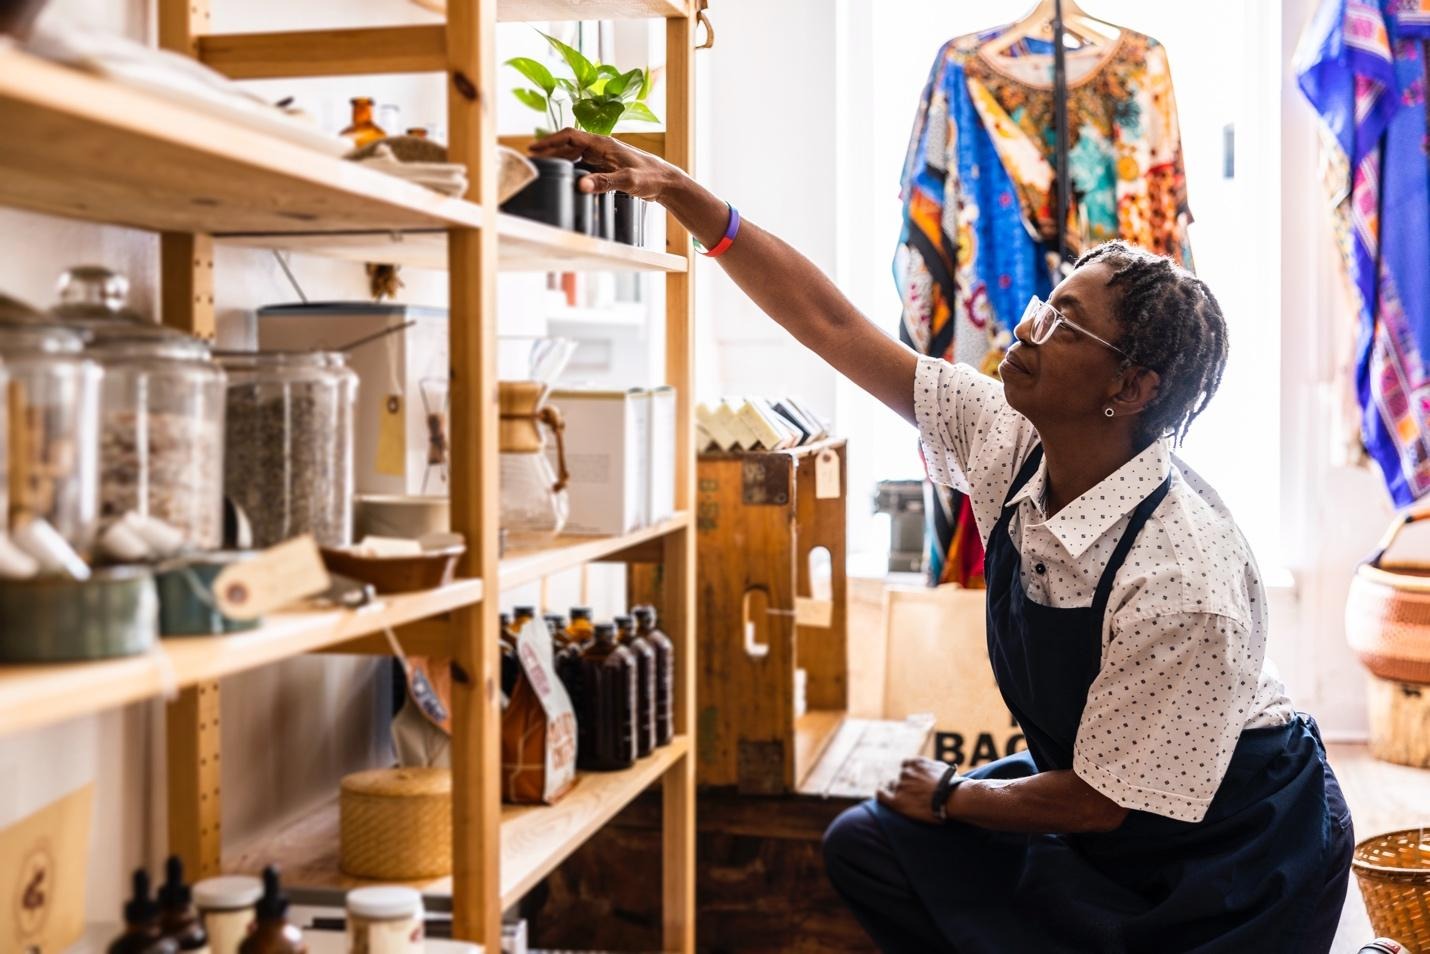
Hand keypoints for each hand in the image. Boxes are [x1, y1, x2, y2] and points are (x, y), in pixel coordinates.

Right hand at [528, 128, 681, 201]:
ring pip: (575, 153)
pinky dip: (571, 167)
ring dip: (559, 158)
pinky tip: (566, 176)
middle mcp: (601, 146)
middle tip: (532, 161)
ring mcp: (604, 155)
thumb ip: (603, 182)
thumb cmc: (650, 177)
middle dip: (550, 150)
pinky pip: (584, 163)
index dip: (550, 141)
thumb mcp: (627, 180)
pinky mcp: (607, 165)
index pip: (570, 136)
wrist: (666, 181)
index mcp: (603, 143)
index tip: (534, 148)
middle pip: (569, 144)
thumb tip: (580, 185)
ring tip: (544, 168)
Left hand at [876, 757, 953, 824]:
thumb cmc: (952, 785)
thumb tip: (932, 768)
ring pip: (893, 787)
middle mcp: (906, 772)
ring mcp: (901, 786)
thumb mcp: (943, 768)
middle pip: (901, 777)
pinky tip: (882, 794)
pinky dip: (881, 794)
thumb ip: (932, 766)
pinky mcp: (897, 801)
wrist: (952, 798)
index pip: (907, 765)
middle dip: (906, 784)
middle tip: (915, 794)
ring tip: (908, 801)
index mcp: (916, 763)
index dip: (910, 773)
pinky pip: (882, 795)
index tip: (914, 780)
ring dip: (899, 791)